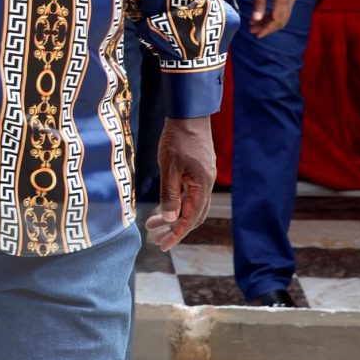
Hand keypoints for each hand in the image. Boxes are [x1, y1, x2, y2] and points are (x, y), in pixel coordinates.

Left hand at [146, 114, 215, 250]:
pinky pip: (190, 195)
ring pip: (191, 206)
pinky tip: (164, 206)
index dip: (176, 234)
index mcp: (202, 186)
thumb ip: (170, 194)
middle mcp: (206, 185)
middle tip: (155, 239)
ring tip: (153, 224)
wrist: (189, 113)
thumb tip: (170, 219)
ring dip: (174, 217)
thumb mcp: (169, 167)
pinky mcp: (198, 172)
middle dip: (174, 229)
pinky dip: (177, 204)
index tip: (162, 245)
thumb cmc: (178, 138)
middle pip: (192, 216)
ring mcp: (203, 178)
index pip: (190, 218)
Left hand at [242, 0, 296, 36]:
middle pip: (280, 21)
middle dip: (267, 27)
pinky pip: (281, 11)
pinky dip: (272, 16)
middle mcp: (290, 1)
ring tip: (254, 25)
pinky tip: (261, 17)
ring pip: (281, 17)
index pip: (277, 20)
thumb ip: (258, 4)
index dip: (267, 29)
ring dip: (268, 22)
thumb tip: (255, 20)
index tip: (257, 34)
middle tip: (253, 31)